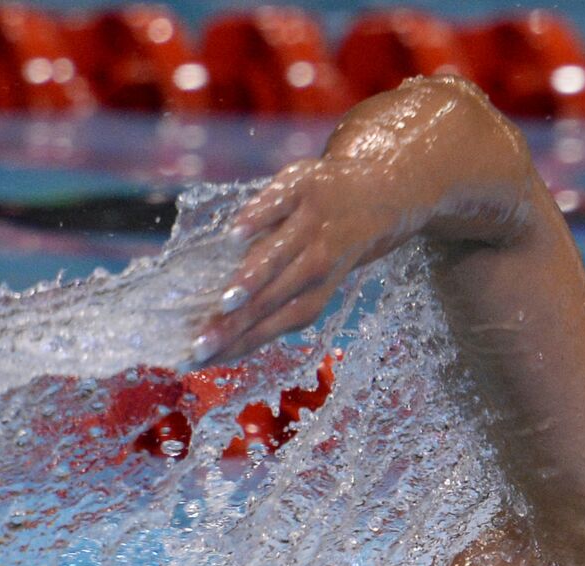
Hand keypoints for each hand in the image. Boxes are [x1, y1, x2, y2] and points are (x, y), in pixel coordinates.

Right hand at [192, 157, 403, 364]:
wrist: (385, 191)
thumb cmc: (333, 243)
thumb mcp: (315, 276)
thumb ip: (276, 300)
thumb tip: (222, 332)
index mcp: (318, 289)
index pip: (278, 323)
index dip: (243, 342)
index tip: (202, 360)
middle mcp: (319, 261)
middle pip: (275, 298)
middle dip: (237, 324)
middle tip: (199, 345)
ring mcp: (313, 223)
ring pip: (282, 255)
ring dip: (253, 278)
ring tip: (225, 302)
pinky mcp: (305, 186)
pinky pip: (281, 204)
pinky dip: (260, 217)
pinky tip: (235, 234)